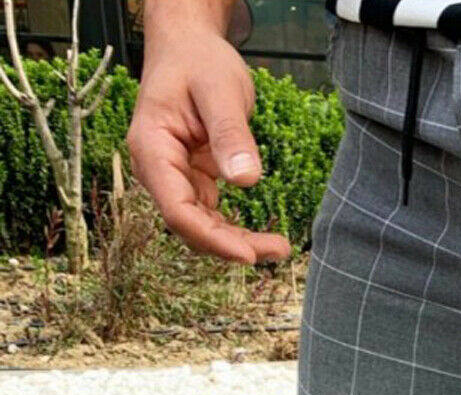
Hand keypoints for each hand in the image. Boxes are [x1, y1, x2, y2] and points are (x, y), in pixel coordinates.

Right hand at [127, 19, 290, 262]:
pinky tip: (264, 239)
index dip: (211, 238)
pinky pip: (211, 215)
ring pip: (201, 225)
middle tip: (279, 250)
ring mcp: (173, 177)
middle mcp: (156, 170)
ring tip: (279, 248)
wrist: (190, 47)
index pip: (177, 209)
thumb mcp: (221, 91)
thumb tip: (246, 180)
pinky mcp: (192, 180)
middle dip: (231, 246)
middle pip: (189, 225)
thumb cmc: (200, 62)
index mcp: (152, 149)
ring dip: (237, 243)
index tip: (248, 254)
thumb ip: (231, 134)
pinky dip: (235, 230)